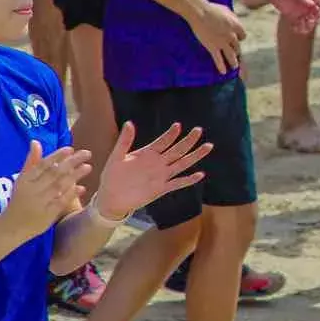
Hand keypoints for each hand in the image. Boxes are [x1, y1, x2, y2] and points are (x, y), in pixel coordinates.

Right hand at [0, 143, 90, 237]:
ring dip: (75, 176)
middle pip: (54, 174)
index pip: (42, 165)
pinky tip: (82, 187)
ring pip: (59, 186)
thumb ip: (31, 162)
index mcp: (25, 180)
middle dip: (71, 162)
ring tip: (88, 167)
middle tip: (87, 153)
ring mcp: (40, 203)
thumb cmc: (19, 200)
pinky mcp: (47, 215)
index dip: (56, 156)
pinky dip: (71, 194)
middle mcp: (32, 190)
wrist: (11, 227)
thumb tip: (36, 142)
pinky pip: (61, 202)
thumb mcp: (21, 181)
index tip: (70, 149)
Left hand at [93, 122, 210, 219]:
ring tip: (208, 146)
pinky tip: (200, 175)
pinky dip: (189, 180)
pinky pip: (178, 183)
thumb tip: (129, 123)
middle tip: (198, 130)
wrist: (111, 197)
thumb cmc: (112, 176)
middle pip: (177, 150)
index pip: (163, 141)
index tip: (178, 125)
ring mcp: (161, 175)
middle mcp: (158, 163)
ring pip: (182, 164)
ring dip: (195, 156)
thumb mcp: (116, 157)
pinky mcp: (162, 188)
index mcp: (147, 153)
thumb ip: (124, 141)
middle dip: (188, 141)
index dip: (171, 134)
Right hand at [188, 1, 245, 73]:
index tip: (237, 40)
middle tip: (236, 55)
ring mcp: (223, 43)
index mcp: (237, 26)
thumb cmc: (212, 9)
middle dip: (237, 51)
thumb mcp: (226, 10)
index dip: (239, 38)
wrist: (201, 13)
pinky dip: (221, 67)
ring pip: (231, 56)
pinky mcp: (213, 48)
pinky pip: (218, 59)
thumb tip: (234, 20)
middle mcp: (232, 36)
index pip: (243, 36)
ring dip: (233, 62)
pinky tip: (223, 72)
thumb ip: (232, 17)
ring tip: (235, 68)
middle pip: (237, 47)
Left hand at [265, 0, 319, 33]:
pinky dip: (298, 28)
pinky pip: (299, 25)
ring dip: (308, 26)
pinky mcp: (294, 16)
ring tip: (301, 26)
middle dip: (316, 20)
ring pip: (309, 22)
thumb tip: (312, 4)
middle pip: (318, 15)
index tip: (318, 15)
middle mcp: (308, 4)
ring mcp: (301, 11)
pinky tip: (294, 28)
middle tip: (309, 21)